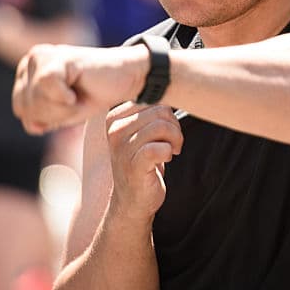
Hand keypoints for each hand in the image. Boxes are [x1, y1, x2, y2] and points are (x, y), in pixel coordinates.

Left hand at [13, 44, 147, 134]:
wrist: (126, 77)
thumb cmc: (94, 94)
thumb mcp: (62, 114)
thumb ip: (39, 119)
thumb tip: (32, 125)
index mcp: (27, 73)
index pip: (21, 110)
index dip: (47, 117)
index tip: (69, 102)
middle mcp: (31, 61)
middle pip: (26, 107)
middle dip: (54, 113)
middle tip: (76, 98)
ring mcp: (43, 56)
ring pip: (36, 101)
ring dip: (63, 108)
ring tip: (78, 93)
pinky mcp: (57, 57)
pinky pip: (47, 88)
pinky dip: (66, 98)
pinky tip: (79, 86)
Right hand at [105, 102, 182, 221]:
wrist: (132, 201)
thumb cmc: (142, 162)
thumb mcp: (141, 131)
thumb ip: (150, 111)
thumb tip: (173, 89)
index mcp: (114, 117)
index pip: (152, 98)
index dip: (167, 114)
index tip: (165, 131)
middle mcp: (115, 130)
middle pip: (160, 110)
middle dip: (174, 127)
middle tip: (173, 143)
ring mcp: (122, 148)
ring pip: (162, 126)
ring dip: (175, 140)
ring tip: (171, 151)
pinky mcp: (133, 165)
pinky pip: (161, 148)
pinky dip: (169, 153)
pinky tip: (165, 160)